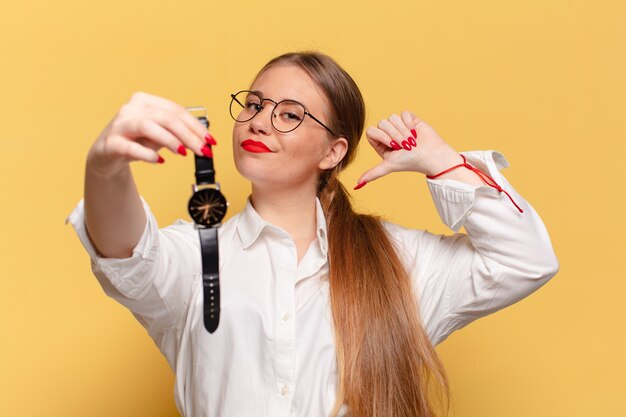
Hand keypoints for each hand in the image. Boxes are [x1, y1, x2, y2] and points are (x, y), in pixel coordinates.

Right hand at [86, 92, 214, 177]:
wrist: (106, 156)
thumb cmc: (136, 142)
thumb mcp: (160, 135)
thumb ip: (178, 134)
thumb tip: (203, 139)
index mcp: (145, 101)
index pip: (176, 111)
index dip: (196, 126)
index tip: (210, 140)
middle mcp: (131, 109)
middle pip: (166, 118)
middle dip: (189, 135)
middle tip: (203, 150)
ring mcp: (119, 124)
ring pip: (148, 126)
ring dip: (170, 140)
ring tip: (183, 153)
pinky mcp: (110, 143)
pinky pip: (131, 147)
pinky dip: (148, 154)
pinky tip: (160, 160)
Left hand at [355, 111, 462, 187]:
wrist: (431, 155)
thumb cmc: (410, 162)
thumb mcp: (389, 166)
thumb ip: (373, 173)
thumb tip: (357, 185)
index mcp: (380, 143)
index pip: (371, 131)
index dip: (382, 136)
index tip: (392, 146)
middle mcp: (388, 133)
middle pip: (382, 123)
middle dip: (395, 135)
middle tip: (405, 146)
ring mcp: (399, 125)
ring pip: (393, 117)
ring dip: (404, 131)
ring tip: (411, 141)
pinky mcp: (409, 119)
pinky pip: (403, 113)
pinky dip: (410, 123)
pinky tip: (415, 132)